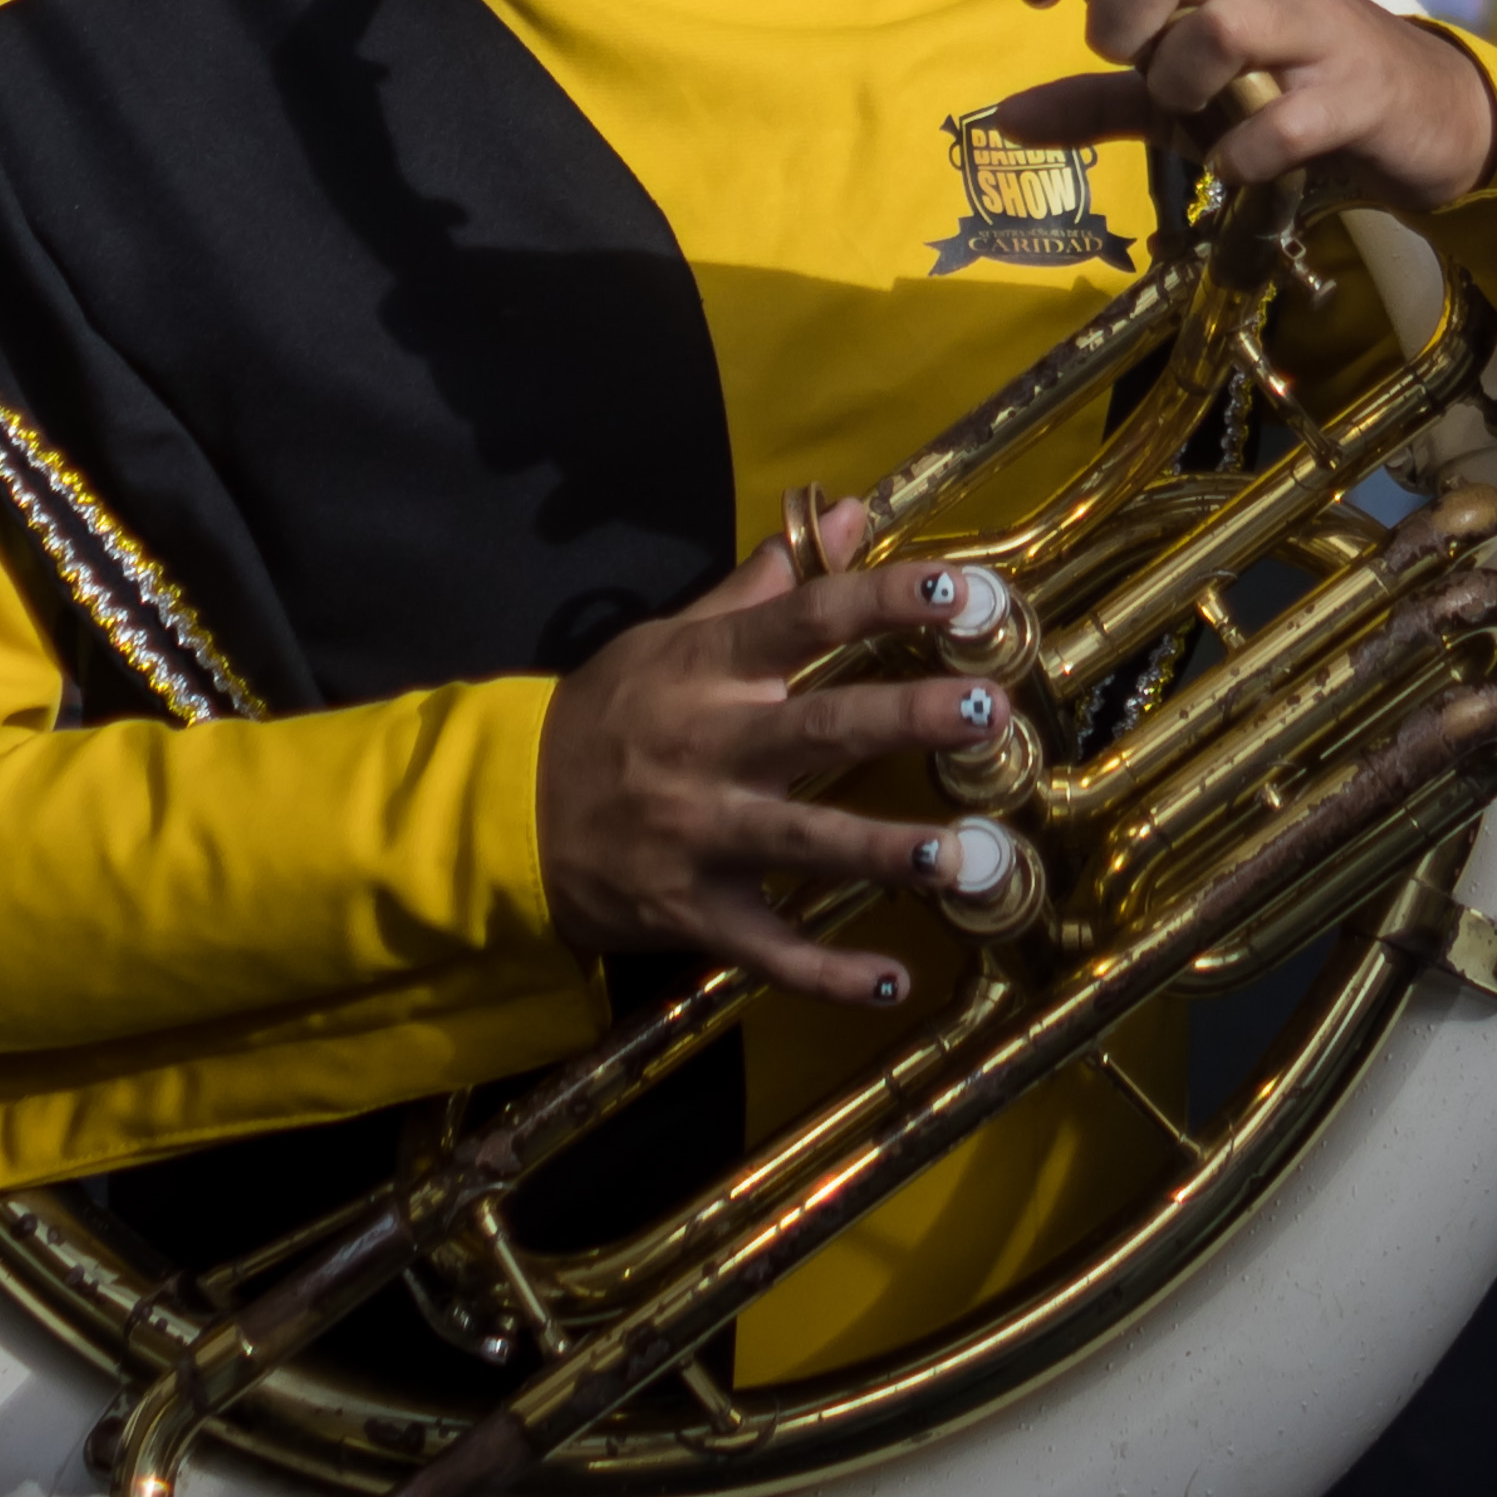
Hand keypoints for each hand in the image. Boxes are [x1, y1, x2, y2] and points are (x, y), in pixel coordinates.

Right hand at [535, 502, 1014, 1007]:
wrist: (511, 816)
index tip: (957, 590)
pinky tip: (892, 982)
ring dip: (880, 850)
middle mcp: (711, 747)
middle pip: (818, 727)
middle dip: (903, 719)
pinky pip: (767, 949)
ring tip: (958, 857)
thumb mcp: (671, 637)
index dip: (881, 600)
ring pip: (802, 840)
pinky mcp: (694, 911)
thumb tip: (853, 514)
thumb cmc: (608, 716)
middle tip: (985, 710)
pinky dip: (827, 972)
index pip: (806, 620)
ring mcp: (702, 835)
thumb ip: (766, 587)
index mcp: (710, 670)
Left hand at [998, 0, 1496, 208]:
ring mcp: (1316, 29)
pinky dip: (1245, 151)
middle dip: (1119, 18)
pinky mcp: (1358, 94)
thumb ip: (1101, 99)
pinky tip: (1237, 167)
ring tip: (1188, 110)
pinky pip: (1288, 118)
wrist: (1430, 117)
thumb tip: (1007, 119)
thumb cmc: (1291, 90)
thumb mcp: (1188, 91)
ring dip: (1180, 79)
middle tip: (1128, 63)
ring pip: (1225, 24)